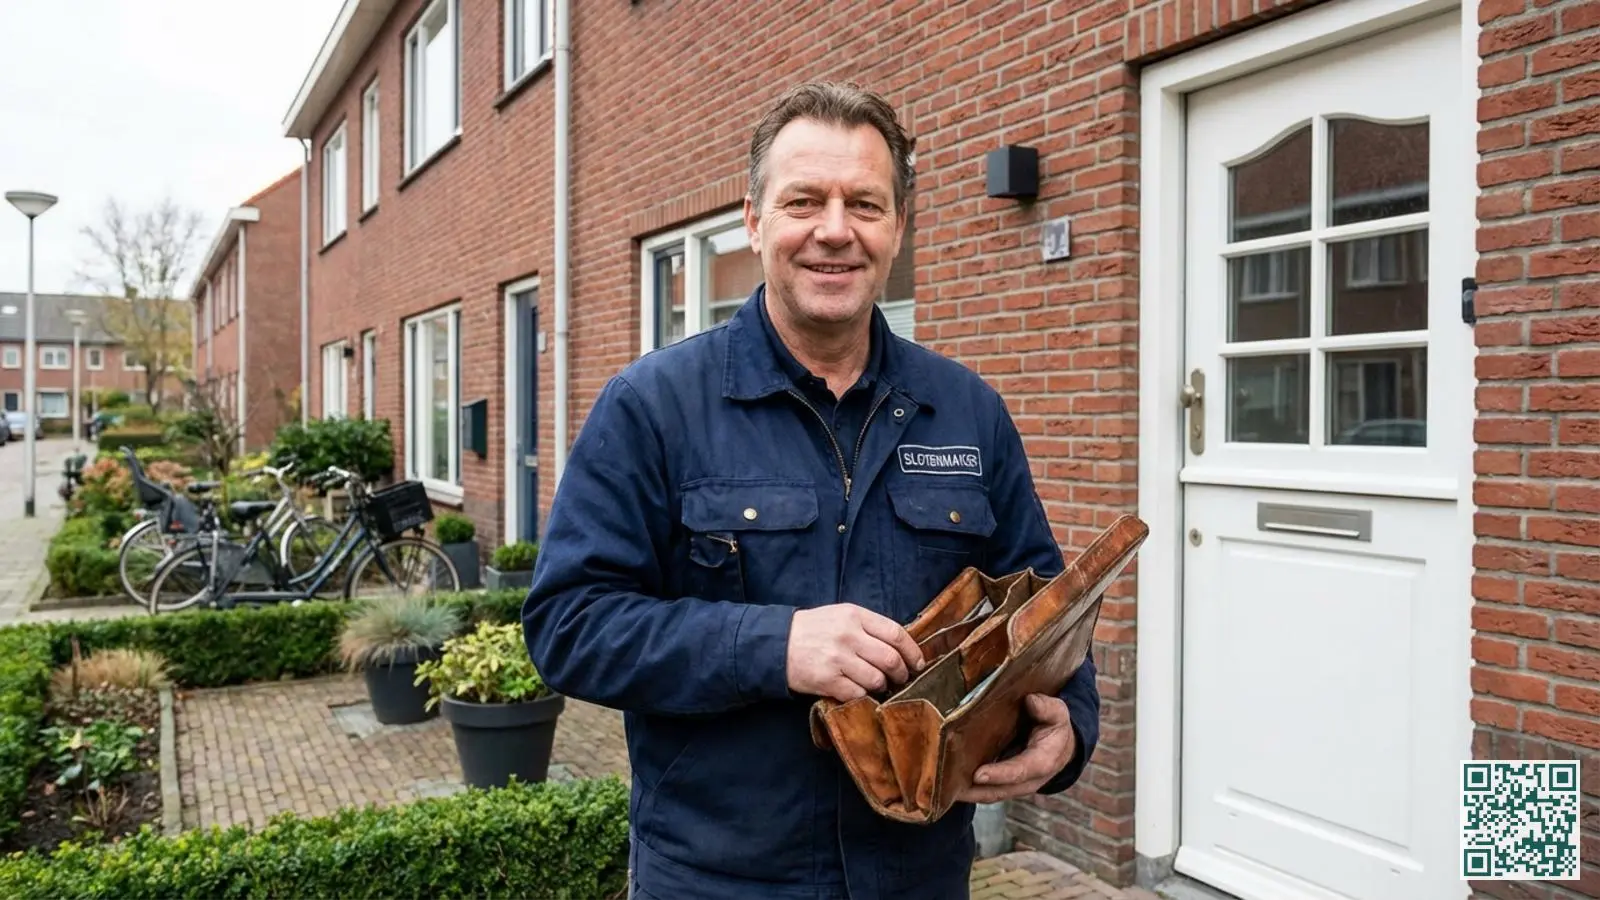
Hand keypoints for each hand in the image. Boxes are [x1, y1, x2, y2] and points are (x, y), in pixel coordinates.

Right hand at [786, 604, 924, 701]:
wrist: (776, 643)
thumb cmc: (814, 629)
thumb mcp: (841, 616)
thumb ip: (869, 627)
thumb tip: (902, 647)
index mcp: (855, 616)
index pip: (896, 634)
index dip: (912, 652)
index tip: (918, 663)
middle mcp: (848, 636)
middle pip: (891, 659)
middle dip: (901, 673)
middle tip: (900, 679)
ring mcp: (837, 659)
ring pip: (877, 680)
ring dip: (882, 686)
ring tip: (877, 685)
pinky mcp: (827, 680)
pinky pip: (858, 694)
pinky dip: (862, 696)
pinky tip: (857, 691)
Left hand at [957, 694, 1076, 803]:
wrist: (1060, 746)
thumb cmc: (1055, 727)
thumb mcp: (1058, 714)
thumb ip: (1048, 708)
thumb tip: (1031, 701)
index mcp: (1043, 762)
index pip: (1020, 771)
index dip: (1000, 774)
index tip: (978, 775)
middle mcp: (1028, 780)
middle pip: (999, 790)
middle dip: (974, 791)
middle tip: (948, 787)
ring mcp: (1015, 785)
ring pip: (989, 795)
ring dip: (967, 794)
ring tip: (942, 788)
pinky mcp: (1003, 784)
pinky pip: (985, 791)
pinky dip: (968, 789)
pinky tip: (948, 783)